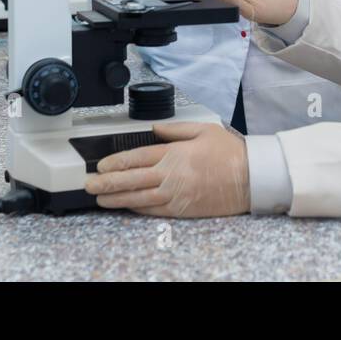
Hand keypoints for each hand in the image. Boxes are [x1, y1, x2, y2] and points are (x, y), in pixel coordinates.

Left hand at [85, 122, 248, 217]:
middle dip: (107, 182)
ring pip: (138, 198)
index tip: (100, 165)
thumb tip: (154, 129)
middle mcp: (171, 176)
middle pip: (131, 180)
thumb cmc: (229, 153)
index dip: (116, 162)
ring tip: (100, 198)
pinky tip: (125, 206)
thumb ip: (174, 130)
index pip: (137, 157)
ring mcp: (176, 195)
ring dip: (116, 199)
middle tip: (89, 184)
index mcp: (174, 154)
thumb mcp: (203, 130)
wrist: (250, 178)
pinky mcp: (182, 210)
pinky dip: (137, 208)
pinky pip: (153, 210)